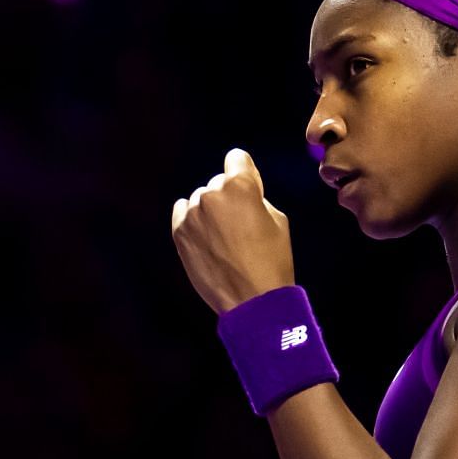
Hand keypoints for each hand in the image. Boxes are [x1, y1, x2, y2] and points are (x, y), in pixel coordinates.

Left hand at [171, 148, 293, 314]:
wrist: (252, 300)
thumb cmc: (272, 260)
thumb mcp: (278, 220)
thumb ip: (256, 197)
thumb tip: (241, 192)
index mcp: (240, 185)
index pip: (236, 158)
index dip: (244, 173)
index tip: (248, 189)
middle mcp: (212, 193)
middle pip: (218, 183)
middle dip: (228, 197)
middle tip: (239, 225)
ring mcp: (192, 213)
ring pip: (200, 200)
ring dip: (210, 212)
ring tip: (224, 240)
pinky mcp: (179, 232)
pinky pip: (183, 213)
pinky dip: (193, 222)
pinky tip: (207, 240)